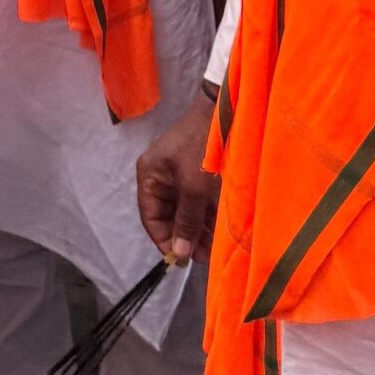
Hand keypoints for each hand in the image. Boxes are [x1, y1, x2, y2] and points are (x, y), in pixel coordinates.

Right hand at [135, 90, 220, 267]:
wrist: (224, 115)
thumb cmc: (202, 150)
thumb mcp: (193, 188)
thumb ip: (186, 222)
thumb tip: (178, 254)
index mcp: (150, 176)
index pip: (150, 217)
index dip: (164, 240)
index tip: (182, 259)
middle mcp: (161, 177)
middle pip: (168, 216)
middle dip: (185, 237)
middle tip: (204, 257)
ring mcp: (180, 176)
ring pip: (185, 211)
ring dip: (198, 229)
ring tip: (215, 249)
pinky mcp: (197, 175)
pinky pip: (198, 202)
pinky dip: (207, 216)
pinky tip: (219, 232)